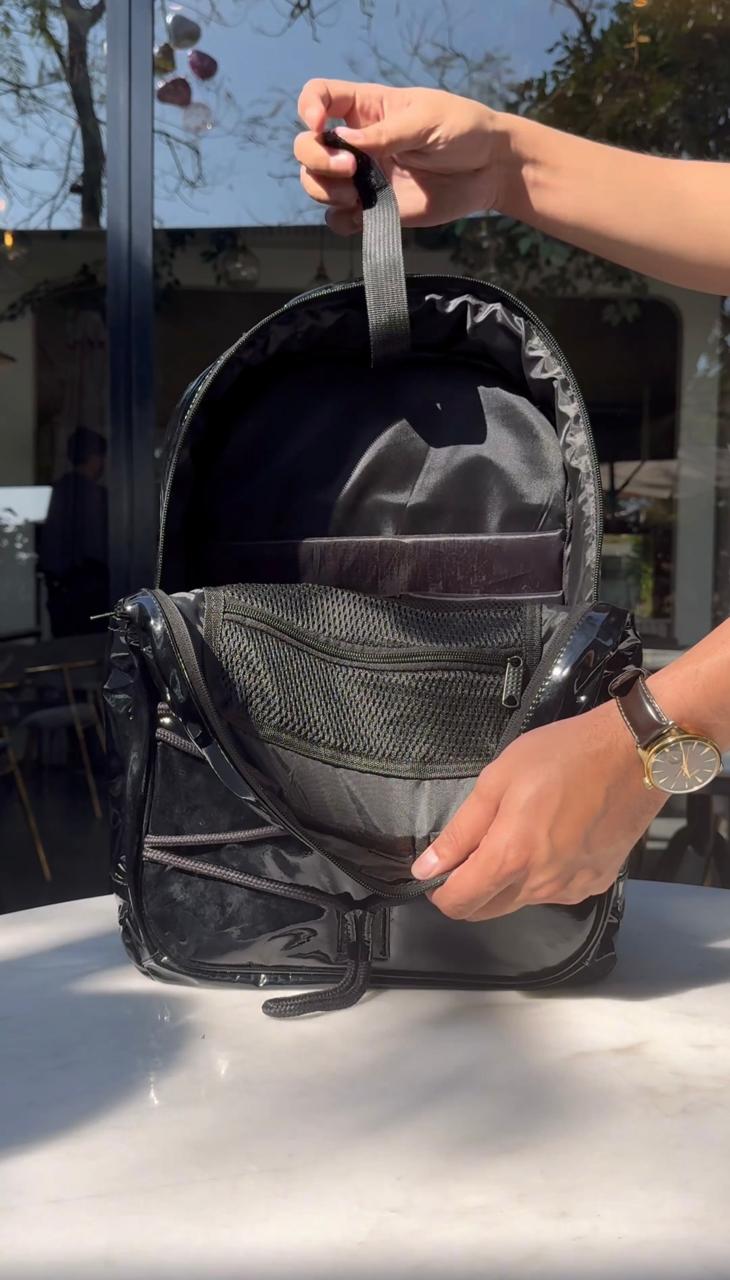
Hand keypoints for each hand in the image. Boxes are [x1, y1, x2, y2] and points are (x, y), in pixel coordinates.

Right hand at [295, 79, 502, 233]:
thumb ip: (387, 133)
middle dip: (317, 159)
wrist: (488, 171)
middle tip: (351, 170)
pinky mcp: (373, 209)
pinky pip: (339, 220)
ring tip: (358, 195)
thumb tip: (345, 140)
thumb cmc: (462, 130)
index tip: (320, 126)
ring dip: (325, 191)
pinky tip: (363, 216)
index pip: (318, 96)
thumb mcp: (427, 120)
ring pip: (315, 184)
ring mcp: (362, 178)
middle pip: (306, 147)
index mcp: (366, 109)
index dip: (308, 108)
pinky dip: (341, 221)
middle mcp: (356, 143)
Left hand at [410, 701, 665, 921]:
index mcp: (511, 858)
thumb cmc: (561, 756)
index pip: (459, 903)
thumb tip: (426, 867)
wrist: (633, 755)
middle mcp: (541, 884)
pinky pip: (553, 892)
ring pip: (520, 901)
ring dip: (507, 880)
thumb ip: (460, 831)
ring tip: (520, 832)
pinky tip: (552, 839)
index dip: (439, 890)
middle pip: (487, 910)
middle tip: (473, 848)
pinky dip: (541, 876)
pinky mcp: (595, 883)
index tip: (436, 869)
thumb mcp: (497, 780)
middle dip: (469, 889)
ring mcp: (571, 888)